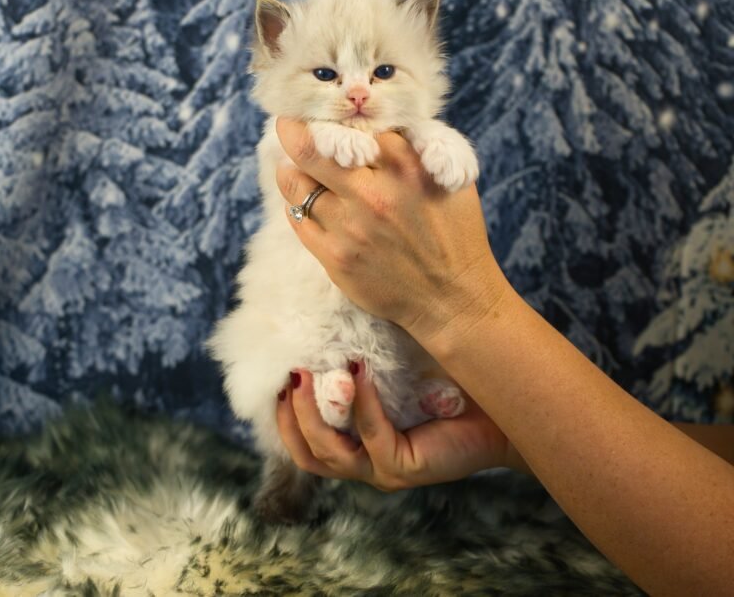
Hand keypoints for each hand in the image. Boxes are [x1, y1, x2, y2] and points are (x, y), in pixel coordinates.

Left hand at [274, 117, 509, 348]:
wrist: (452, 298)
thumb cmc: (454, 234)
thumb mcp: (449, 177)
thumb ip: (415, 146)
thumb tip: (376, 122)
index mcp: (404, 166)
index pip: (352, 125)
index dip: (337, 117)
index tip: (325, 113)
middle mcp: (372, 193)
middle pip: (310, 148)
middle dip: (292, 129)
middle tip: (287, 123)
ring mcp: (349, 227)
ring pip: (296, 183)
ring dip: (291, 169)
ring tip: (293, 164)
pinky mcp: (335, 258)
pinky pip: (297, 219)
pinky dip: (296, 203)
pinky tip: (304, 198)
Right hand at [277, 369, 524, 489]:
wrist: (503, 402)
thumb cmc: (448, 377)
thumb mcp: (391, 362)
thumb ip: (357, 351)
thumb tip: (323, 309)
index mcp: (355, 442)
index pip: (302, 439)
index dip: (282, 411)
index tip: (275, 370)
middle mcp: (364, 461)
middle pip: (306, 454)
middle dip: (288, 416)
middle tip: (289, 373)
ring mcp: (382, 469)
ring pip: (328, 455)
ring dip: (314, 414)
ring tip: (310, 373)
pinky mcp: (405, 468)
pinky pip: (372, 436)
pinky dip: (362, 402)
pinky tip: (360, 369)